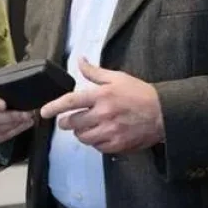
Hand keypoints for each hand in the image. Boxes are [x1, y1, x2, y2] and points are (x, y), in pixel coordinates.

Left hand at [39, 58, 163, 153]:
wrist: (164, 113)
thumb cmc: (140, 93)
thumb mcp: (117, 77)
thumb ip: (94, 72)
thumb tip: (79, 60)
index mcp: (101, 95)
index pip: (71, 102)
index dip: (54, 107)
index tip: (44, 112)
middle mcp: (103, 114)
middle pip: (72, 123)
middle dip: (66, 122)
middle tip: (68, 120)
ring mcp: (110, 132)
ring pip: (82, 137)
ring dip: (80, 132)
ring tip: (86, 126)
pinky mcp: (117, 145)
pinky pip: (96, 147)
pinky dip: (94, 141)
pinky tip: (100, 134)